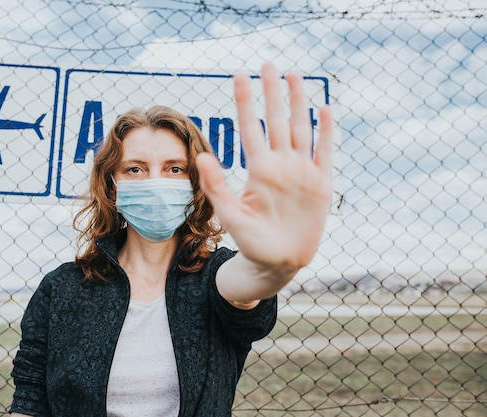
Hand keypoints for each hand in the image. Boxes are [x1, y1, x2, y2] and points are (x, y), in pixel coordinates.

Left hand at [197, 62, 333, 270]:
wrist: (277, 262)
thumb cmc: (250, 241)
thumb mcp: (231, 214)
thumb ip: (218, 186)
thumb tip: (201, 156)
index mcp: (258, 169)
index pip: (250, 128)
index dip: (245, 102)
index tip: (239, 76)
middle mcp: (280, 165)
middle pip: (276, 120)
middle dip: (272, 93)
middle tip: (267, 63)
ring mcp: (302, 172)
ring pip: (300, 129)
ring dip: (298, 103)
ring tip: (294, 76)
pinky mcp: (320, 184)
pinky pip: (324, 153)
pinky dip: (325, 133)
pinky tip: (323, 110)